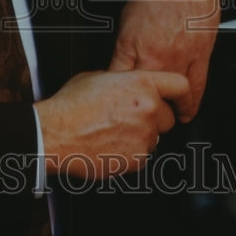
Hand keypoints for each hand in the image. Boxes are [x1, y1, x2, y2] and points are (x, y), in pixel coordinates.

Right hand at [35, 69, 188, 179]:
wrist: (55, 134)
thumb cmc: (71, 106)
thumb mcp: (98, 77)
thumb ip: (123, 80)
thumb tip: (129, 85)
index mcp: (141, 84)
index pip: (180, 86)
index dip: (179, 95)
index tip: (178, 101)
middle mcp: (147, 109)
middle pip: (168, 117)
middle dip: (153, 119)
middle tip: (131, 118)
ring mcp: (144, 136)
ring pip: (155, 138)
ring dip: (141, 136)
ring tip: (114, 131)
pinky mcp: (137, 159)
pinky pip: (142, 155)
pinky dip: (131, 152)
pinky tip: (111, 143)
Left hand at [109, 0, 223, 122]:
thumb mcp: (128, 14)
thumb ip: (125, 44)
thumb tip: (121, 66)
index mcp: (130, 42)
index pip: (115, 81)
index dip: (112, 98)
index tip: (111, 106)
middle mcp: (153, 53)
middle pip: (141, 96)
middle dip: (137, 110)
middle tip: (135, 119)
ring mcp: (178, 57)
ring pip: (169, 98)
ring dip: (165, 113)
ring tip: (160, 121)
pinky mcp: (200, 56)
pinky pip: (195, 89)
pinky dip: (190, 105)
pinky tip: (186, 113)